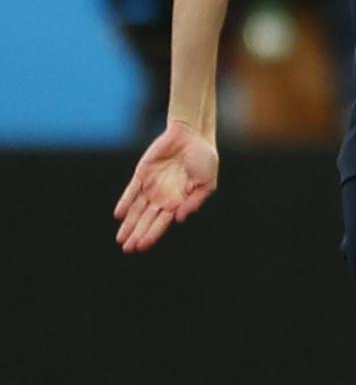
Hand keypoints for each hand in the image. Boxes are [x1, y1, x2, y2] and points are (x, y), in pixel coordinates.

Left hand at [113, 120, 217, 252]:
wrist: (192, 135)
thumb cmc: (204, 159)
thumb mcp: (207, 183)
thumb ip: (194, 201)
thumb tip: (179, 219)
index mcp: (179, 202)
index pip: (162, 223)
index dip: (152, 234)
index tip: (142, 246)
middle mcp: (163, 197)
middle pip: (147, 219)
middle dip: (137, 234)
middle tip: (127, 249)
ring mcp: (151, 186)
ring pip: (136, 209)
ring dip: (129, 224)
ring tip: (121, 239)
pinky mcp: (142, 174)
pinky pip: (131, 190)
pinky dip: (125, 202)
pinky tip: (119, 215)